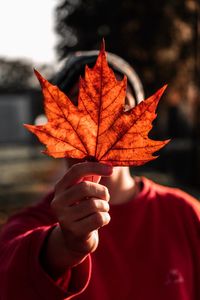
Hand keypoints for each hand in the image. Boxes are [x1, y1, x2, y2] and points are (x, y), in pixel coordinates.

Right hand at [42, 162, 112, 277]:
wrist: (75, 239)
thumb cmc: (83, 209)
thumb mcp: (83, 193)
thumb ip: (91, 178)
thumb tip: (107, 163)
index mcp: (60, 187)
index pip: (76, 171)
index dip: (95, 167)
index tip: (111, 170)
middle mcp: (57, 201)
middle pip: (85, 187)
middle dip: (102, 191)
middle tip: (106, 196)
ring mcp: (64, 218)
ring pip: (94, 204)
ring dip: (105, 206)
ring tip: (102, 209)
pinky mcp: (74, 232)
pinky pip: (98, 218)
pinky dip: (106, 218)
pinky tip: (101, 220)